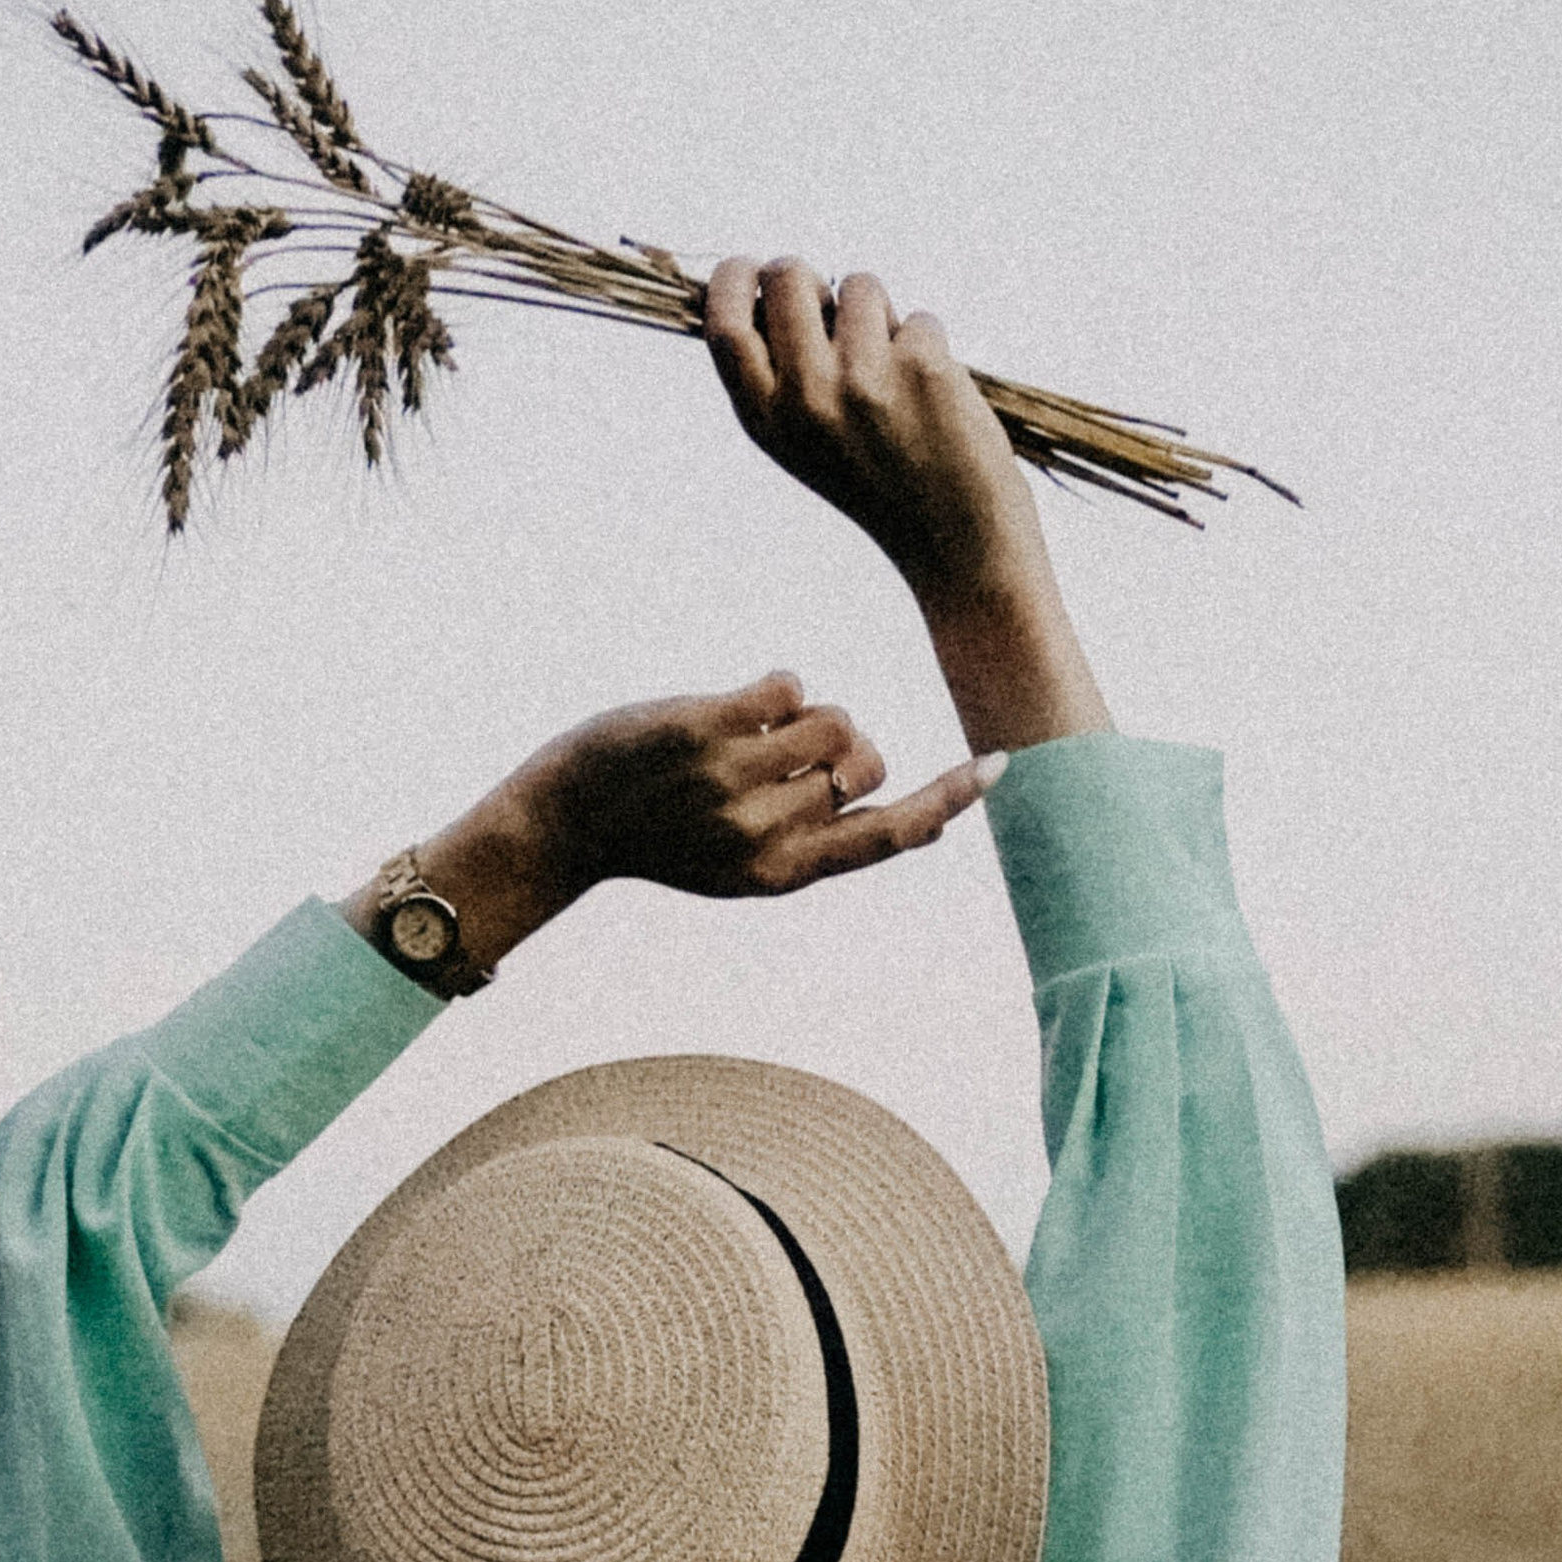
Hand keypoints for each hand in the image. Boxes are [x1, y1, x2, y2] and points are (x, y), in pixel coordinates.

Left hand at [359, 675, 1002, 975]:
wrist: (563, 824)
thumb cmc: (662, 838)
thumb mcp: (744, 865)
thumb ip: (820, 841)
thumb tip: (909, 806)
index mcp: (782, 875)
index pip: (888, 836)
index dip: (948, 800)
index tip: (998, 767)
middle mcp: (764, 835)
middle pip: (864, 760)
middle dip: (844, 745)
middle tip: (789, 756)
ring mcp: (734, 782)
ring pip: (832, 719)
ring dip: (806, 714)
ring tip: (754, 734)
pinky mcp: (705, 730)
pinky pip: (789, 685)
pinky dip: (774, 688)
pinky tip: (736, 708)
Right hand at [703, 259, 1113, 759]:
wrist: (956, 546)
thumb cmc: (881, 485)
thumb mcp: (806, 443)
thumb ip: (780, 375)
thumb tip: (775, 281)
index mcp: (767, 420)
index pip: (724, 325)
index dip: (733, 279)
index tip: (752, 266)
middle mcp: (806, 397)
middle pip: (789, 278)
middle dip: (812, 275)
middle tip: (835, 304)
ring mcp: (863, 380)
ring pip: (861, 287)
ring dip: (882, 315)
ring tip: (896, 375)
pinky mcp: (922, 368)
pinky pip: (918, 319)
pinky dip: (929, 346)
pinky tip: (935, 400)